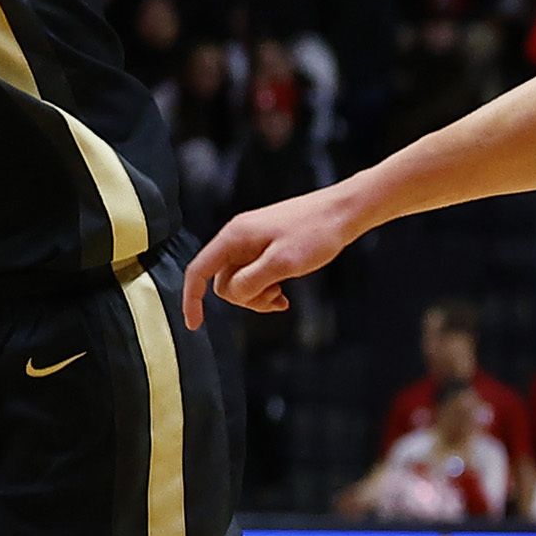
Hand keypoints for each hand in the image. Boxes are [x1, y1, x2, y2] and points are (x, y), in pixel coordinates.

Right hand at [183, 189, 362, 322]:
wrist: (344, 212)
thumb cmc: (317, 231)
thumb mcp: (283, 262)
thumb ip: (252, 281)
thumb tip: (233, 294)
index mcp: (234, 237)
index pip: (198, 271)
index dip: (191, 298)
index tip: (194, 323)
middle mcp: (238, 238)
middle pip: (223, 281)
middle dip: (245, 298)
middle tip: (275, 299)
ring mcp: (253, 242)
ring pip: (242, 281)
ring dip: (258, 295)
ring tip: (283, 296)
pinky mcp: (268, 247)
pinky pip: (257, 275)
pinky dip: (267, 288)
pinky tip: (284, 294)